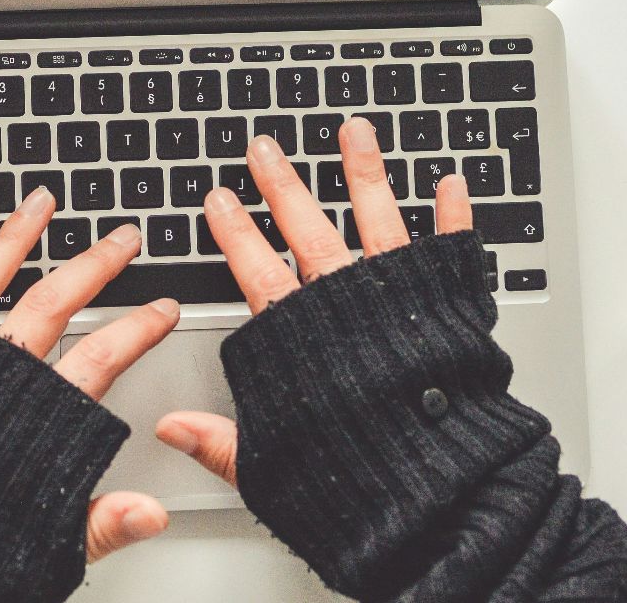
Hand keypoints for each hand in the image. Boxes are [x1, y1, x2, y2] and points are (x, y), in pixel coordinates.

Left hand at [0, 186, 179, 561]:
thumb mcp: (44, 546)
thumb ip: (101, 524)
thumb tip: (152, 514)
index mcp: (32, 416)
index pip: (101, 358)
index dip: (138, 329)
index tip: (162, 307)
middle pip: (53, 302)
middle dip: (93, 265)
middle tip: (121, 238)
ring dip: (14, 237)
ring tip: (39, 202)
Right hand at [153, 116, 474, 485]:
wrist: (440, 496)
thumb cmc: (361, 486)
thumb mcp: (272, 469)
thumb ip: (221, 441)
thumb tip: (172, 429)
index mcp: (301, 341)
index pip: (255, 270)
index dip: (234, 232)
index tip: (220, 198)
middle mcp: (348, 307)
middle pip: (308, 229)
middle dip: (283, 184)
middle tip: (266, 148)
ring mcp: (400, 301)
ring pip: (378, 220)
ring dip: (364, 172)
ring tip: (355, 130)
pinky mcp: (450, 310)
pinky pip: (453, 252)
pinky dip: (454, 215)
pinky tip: (449, 182)